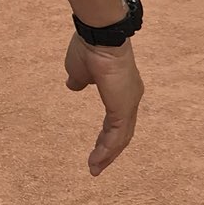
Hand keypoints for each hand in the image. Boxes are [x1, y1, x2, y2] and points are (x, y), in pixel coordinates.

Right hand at [65, 34, 143, 176]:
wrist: (98, 36)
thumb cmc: (89, 48)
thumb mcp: (79, 70)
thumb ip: (78, 81)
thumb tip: (73, 85)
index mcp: (121, 89)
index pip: (117, 119)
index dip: (106, 135)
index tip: (96, 149)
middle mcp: (130, 97)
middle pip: (122, 132)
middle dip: (109, 151)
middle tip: (96, 166)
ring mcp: (129, 102)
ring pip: (121, 137)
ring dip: (107, 154)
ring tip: (94, 168)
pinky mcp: (123, 107)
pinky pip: (116, 135)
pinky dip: (107, 149)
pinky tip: (97, 160)